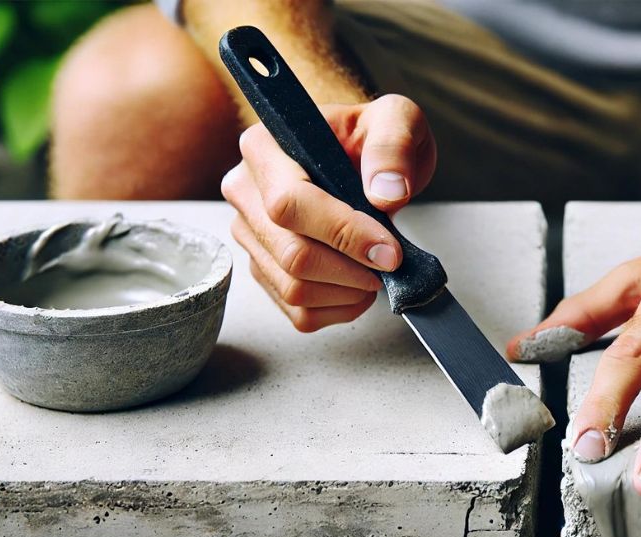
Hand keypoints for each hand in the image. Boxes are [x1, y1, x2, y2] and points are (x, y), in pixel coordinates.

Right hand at [221, 94, 436, 331]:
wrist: (363, 161)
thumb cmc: (371, 139)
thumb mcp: (395, 121)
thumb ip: (393, 146)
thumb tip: (387, 192)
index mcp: (265, 148)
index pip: (289, 204)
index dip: (343, 233)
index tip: (389, 249)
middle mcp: (245, 192)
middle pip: (291, 254)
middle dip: (351, 269)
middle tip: (391, 263)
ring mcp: (251, 235)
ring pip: (293, 287)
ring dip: (348, 291)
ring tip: (378, 272)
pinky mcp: (265, 269)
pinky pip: (298, 311)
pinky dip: (339, 308)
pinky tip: (361, 287)